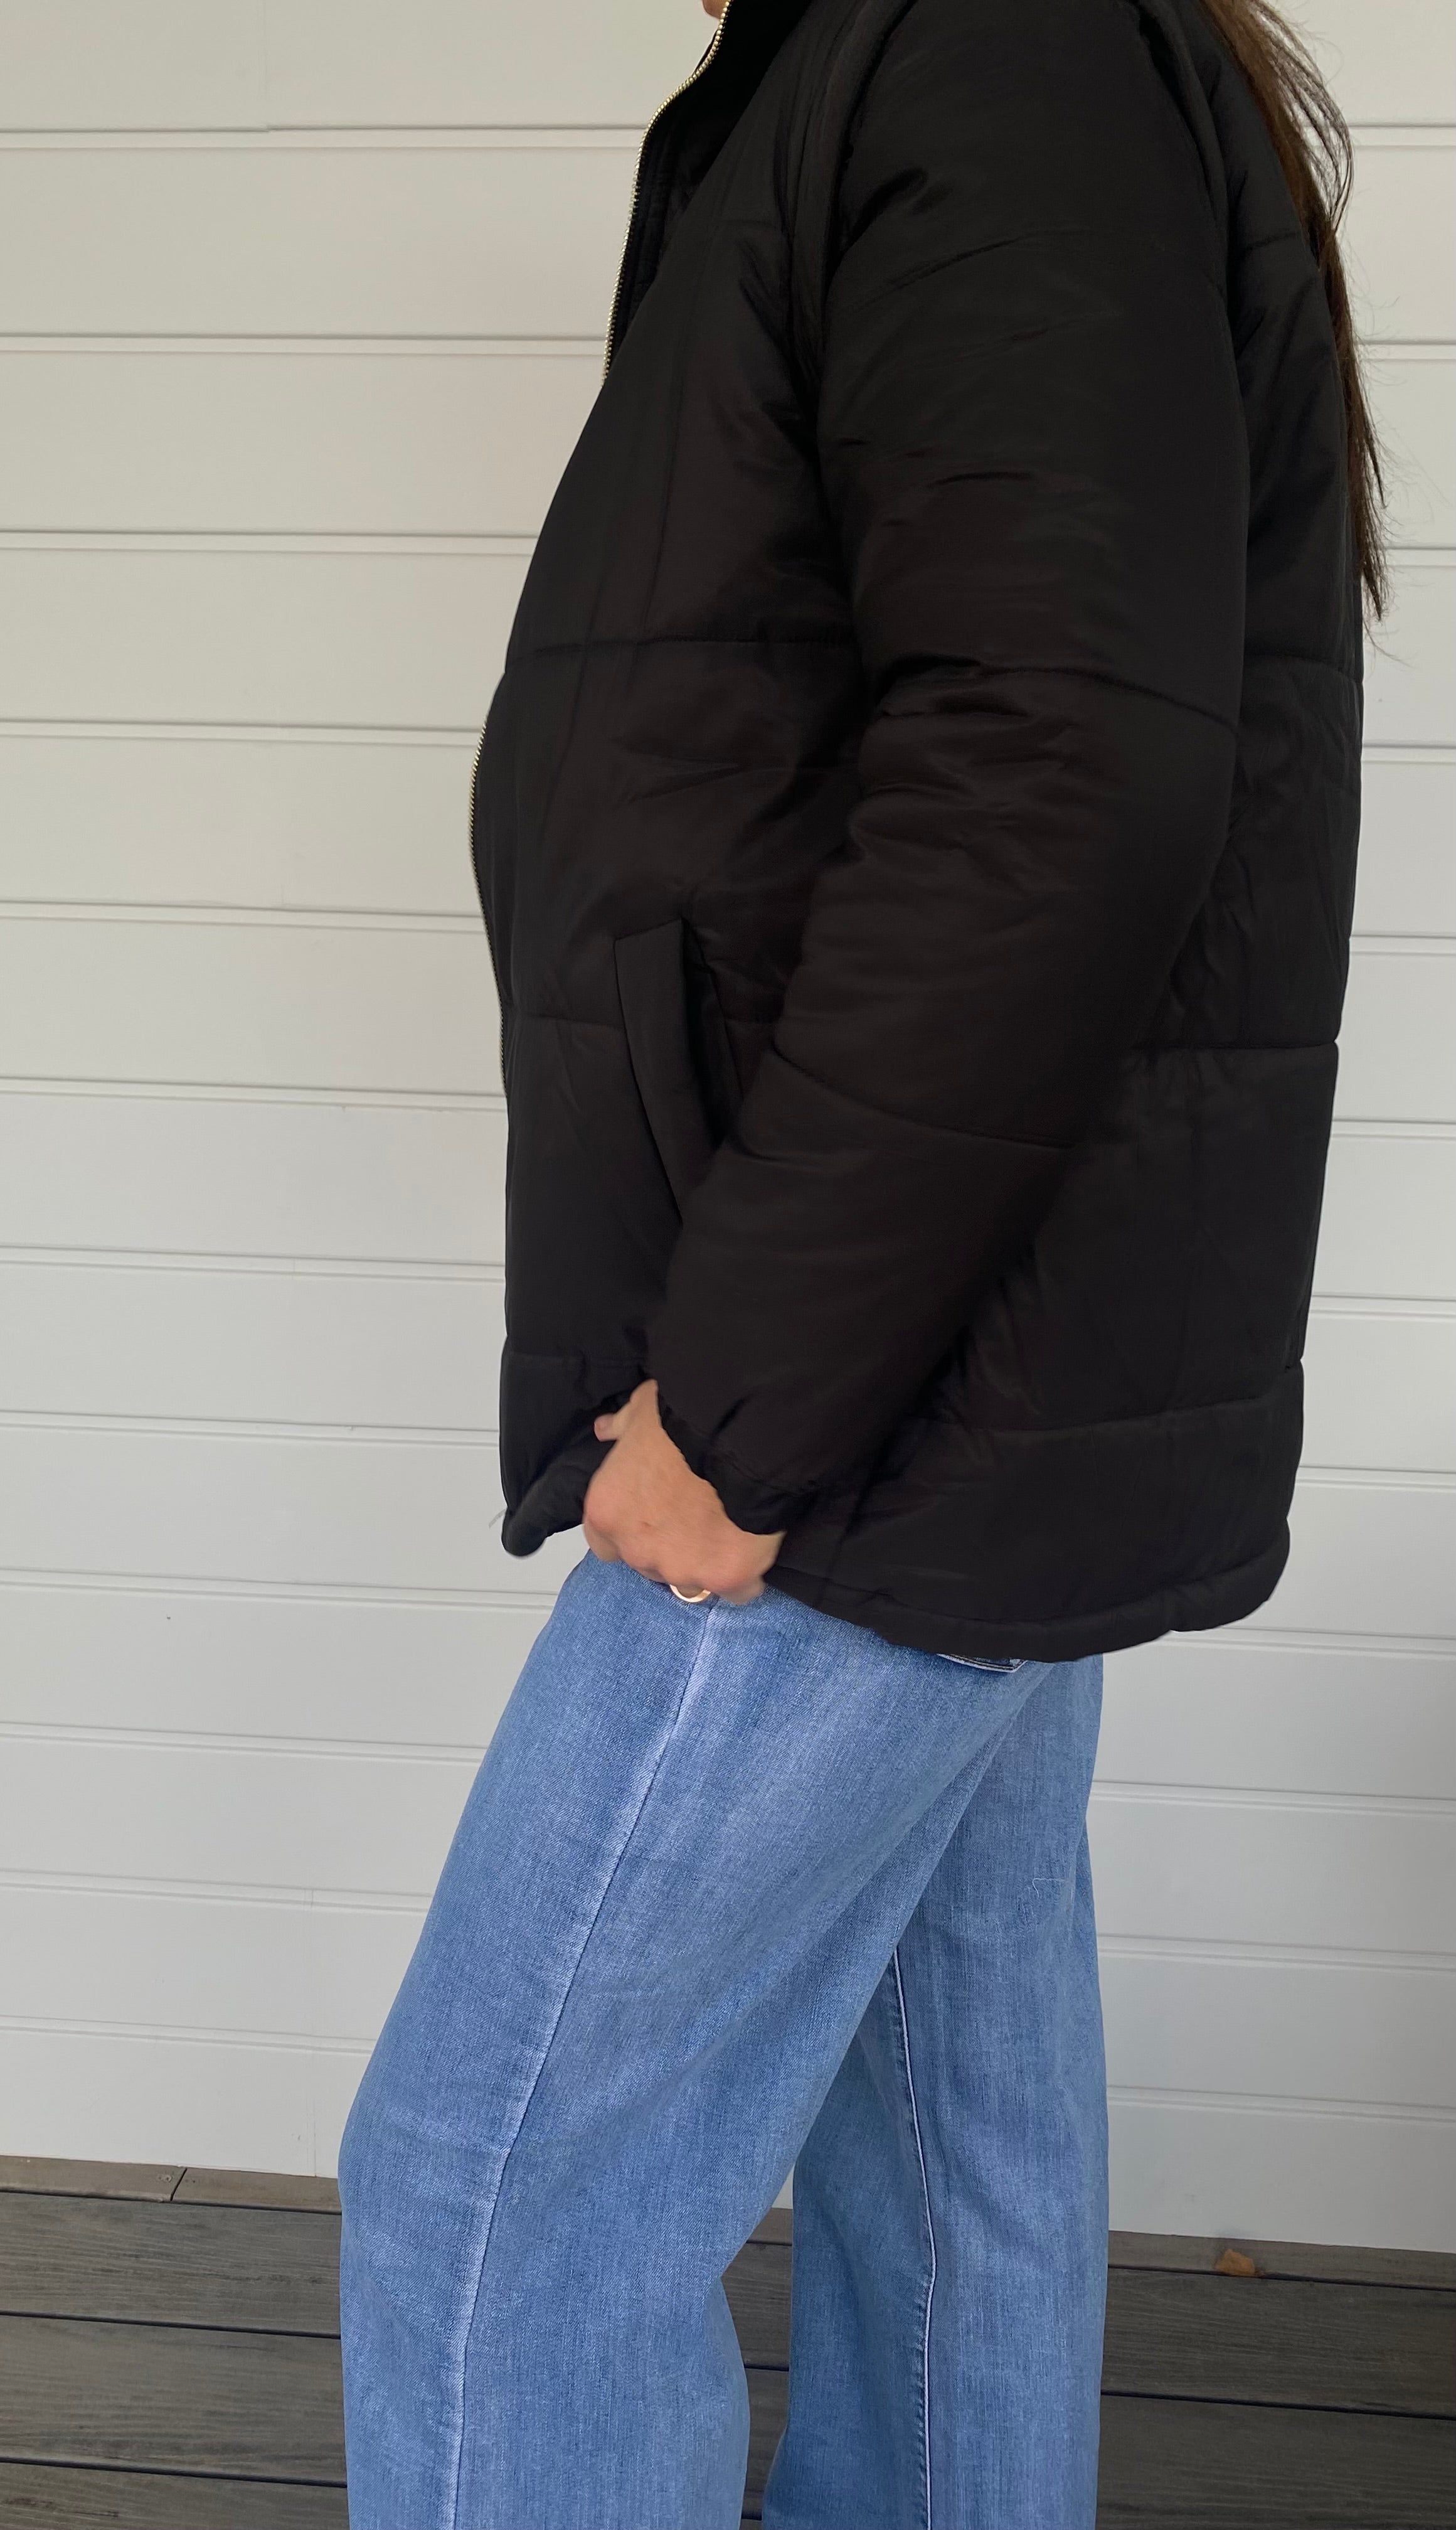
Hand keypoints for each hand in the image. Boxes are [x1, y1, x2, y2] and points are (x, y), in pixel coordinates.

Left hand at [583, 1379, 784, 1604]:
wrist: (738, 1430)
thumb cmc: (681, 1418)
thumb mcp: (642, 1409)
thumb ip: (621, 1426)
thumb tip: (606, 1430)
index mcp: (607, 1513)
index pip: (606, 1545)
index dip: (632, 1529)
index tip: (655, 1514)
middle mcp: (637, 1550)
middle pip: (651, 1565)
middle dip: (670, 1546)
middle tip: (698, 1515)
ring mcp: (683, 1569)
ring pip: (692, 1580)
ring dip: (706, 1562)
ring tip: (731, 1530)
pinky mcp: (728, 1578)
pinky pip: (738, 1590)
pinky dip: (747, 1575)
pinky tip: (756, 1551)